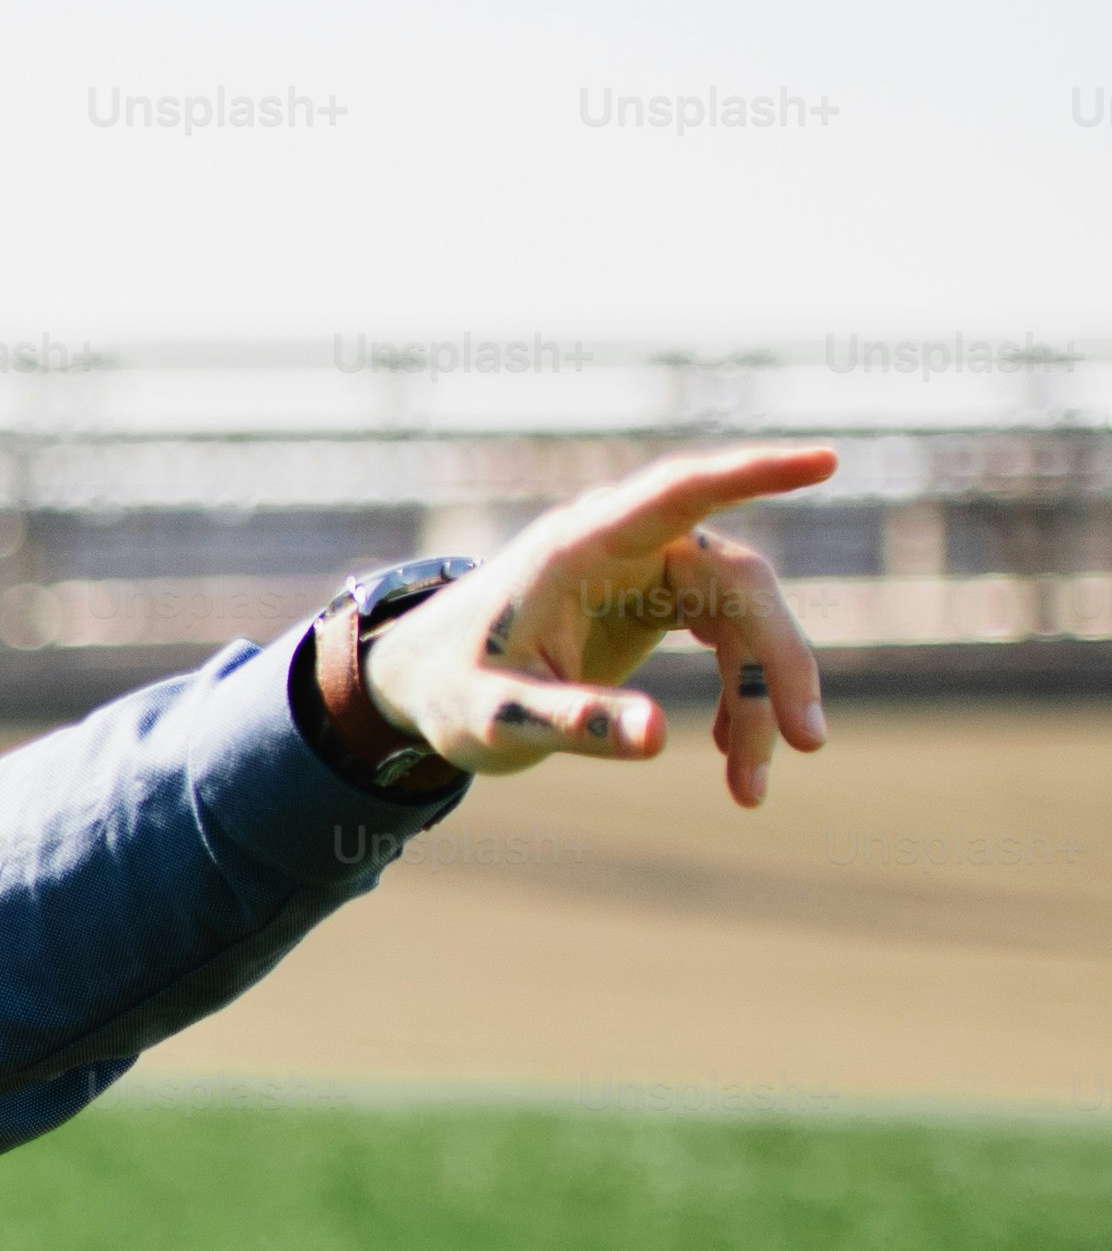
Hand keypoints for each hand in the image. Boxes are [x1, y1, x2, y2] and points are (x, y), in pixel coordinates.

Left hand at [347, 443, 836, 807]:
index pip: (678, 494)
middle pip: (739, 585)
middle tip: (803, 743)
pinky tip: (736, 755)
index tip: (824, 461)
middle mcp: (624, 544)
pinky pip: (732, 638)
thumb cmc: (450, 688)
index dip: (751, 475)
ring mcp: (650, 569)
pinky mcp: (663, 599)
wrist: (426, 681)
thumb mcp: (495, 718)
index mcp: (579, 545)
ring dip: (760, 698)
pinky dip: (742, 697)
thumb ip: (569, 722)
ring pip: (747, 619)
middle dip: (776, 664)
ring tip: (749, 789)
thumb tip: (658, 739)